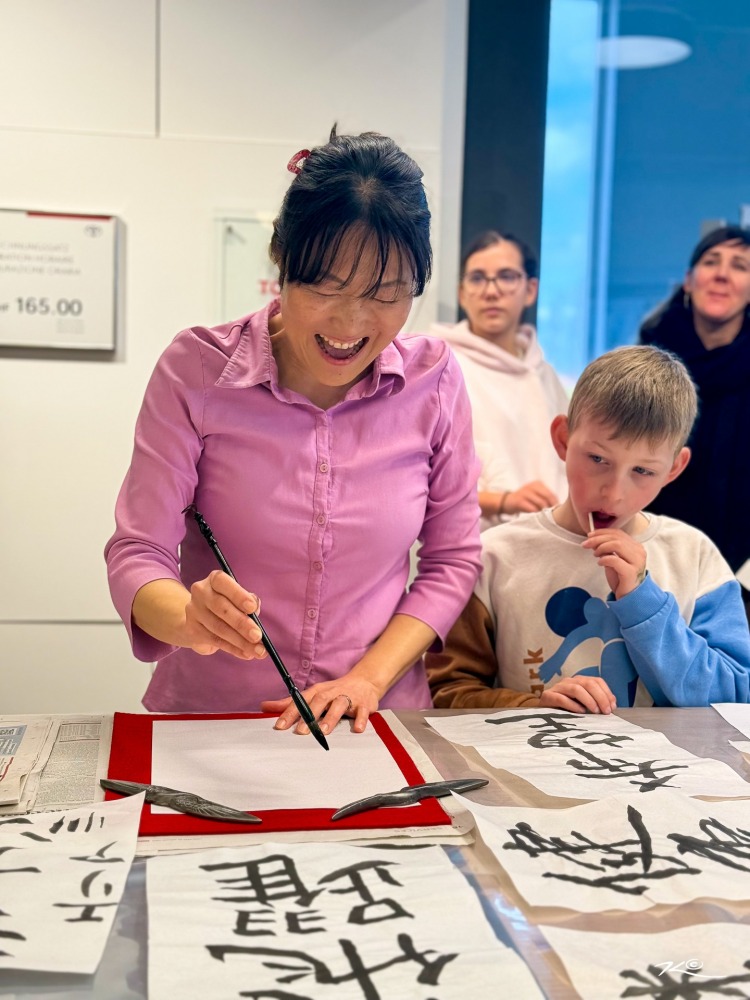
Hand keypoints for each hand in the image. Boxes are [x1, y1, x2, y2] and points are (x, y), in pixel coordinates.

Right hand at [183, 570, 266, 658]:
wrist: (198, 620)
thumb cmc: (227, 605)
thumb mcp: (239, 598)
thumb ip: (249, 601)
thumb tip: (255, 610)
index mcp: (214, 580)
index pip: (222, 582)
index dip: (238, 595)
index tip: (252, 608)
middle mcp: (200, 592)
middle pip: (221, 608)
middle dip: (242, 623)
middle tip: (258, 636)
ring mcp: (194, 611)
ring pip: (219, 628)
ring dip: (241, 641)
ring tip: (258, 650)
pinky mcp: (192, 630)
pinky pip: (216, 641)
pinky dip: (234, 649)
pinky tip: (246, 654)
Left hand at [261, 672, 380, 735]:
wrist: (365, 682)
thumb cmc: (334, 691)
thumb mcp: (312, 694)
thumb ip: (289, 703)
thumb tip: (264, 706)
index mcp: (318, 692)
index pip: (301, 701)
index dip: (289, 713)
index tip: (279, 726)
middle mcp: (331, 693)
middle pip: (319, 701)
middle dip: (309, 715)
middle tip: (300, 731)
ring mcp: (348, 698)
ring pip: (339, 705)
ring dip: (331, 717)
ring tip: (324, 730)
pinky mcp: (364, 704)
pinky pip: (363, 711)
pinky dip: (361, 719)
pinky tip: (358, 729)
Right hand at [502, 480, 558, 514]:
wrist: (507, 502)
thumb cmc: (526, 501)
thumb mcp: (536, 496)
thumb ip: (546, 500)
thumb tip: (561, 509)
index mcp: (538, 484)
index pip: (551, 494)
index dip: (556, 504)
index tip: (559, 513)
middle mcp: (531, 486)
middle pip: (547, 498)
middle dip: (551, 508)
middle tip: (553, 518)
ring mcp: (524, 492)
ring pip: (540, 503)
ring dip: (544, 512)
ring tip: (545, 519)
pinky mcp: (518, 500)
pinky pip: (531, 508)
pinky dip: (535, 514)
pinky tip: (536, 518)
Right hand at [538, 675, 616, 713]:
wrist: (543, 712)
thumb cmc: (566, 710)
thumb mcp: (583, 704)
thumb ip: (596, 702)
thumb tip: (612, 703)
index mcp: (580, 681)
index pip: (596, 681)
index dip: (606, 692)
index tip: (613, 706)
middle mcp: (569, 681)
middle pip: (588, 683)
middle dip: (600, 697)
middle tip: (606, 711)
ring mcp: (558, 688)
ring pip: (576, 689)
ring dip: (589, 700)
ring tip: (595, 712)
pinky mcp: (548, 696)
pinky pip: (561, 698)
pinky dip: (573, 705)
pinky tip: (580, 712)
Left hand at [582, 528, 646, 598]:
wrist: (629, 596)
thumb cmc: (620, 578)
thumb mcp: (612, 560)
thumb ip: (607, 549)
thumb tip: (593, 540)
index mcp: (636, 547)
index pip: (618, 533)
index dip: (602, 532)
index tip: (590, 535)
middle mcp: (639, 552)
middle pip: (616, 538)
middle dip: (598, 539)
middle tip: (586, 544)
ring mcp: (637, 562)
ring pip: (617, 545)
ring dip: (601, 547)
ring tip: (595, 554)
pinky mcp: (631, 572)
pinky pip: (615, 560)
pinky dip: (604, 559)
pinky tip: (599, 563)